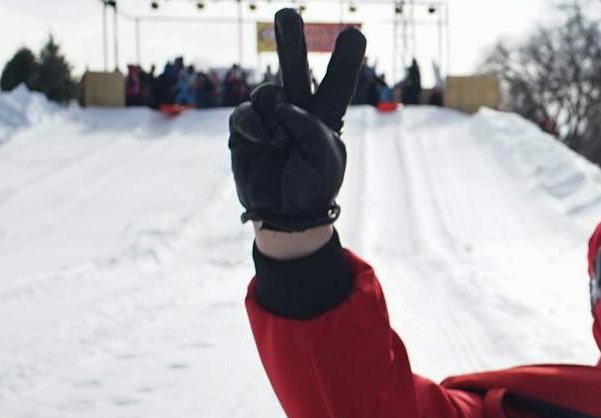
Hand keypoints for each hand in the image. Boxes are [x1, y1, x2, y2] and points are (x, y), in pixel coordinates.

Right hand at [229, 9, 365, 231]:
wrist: (285, 214)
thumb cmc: (313, 187)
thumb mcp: (327, 159)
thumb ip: (312, 127)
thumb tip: (282, 105)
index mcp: (326, 116)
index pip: (337, 83)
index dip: (344, 60)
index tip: (355, 34)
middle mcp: (297, 109)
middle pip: (295, 66)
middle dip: (290, 38)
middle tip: (286, 12)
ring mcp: (269, 116)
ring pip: (268, 91)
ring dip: (275, 117)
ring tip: (281, 144)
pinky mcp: (245, 127)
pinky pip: (247, 112)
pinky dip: (255, 126)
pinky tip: (263, 142)